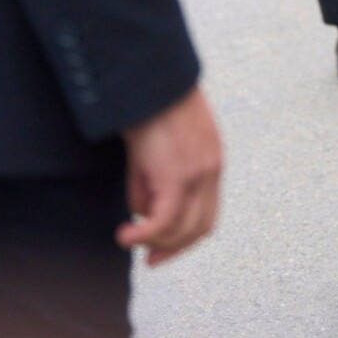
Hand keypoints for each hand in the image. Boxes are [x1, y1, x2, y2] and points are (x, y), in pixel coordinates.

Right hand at [118, 86, 222, 266]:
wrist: (149, 76)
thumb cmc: (150, 101)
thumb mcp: (158, 143)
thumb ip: (154, 178)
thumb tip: (142, 211)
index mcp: (212, 159)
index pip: (208, 212)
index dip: (186, 237)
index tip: (162, 248)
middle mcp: (211, 170)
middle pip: (200, 228)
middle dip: (174, 249)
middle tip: (149, 260)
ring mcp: (197, 174)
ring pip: (180, 229)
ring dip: (154, 241)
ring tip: (130, 237)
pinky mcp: (177, 176)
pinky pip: (162, 221)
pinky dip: (143, 235)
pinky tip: (125, 236)